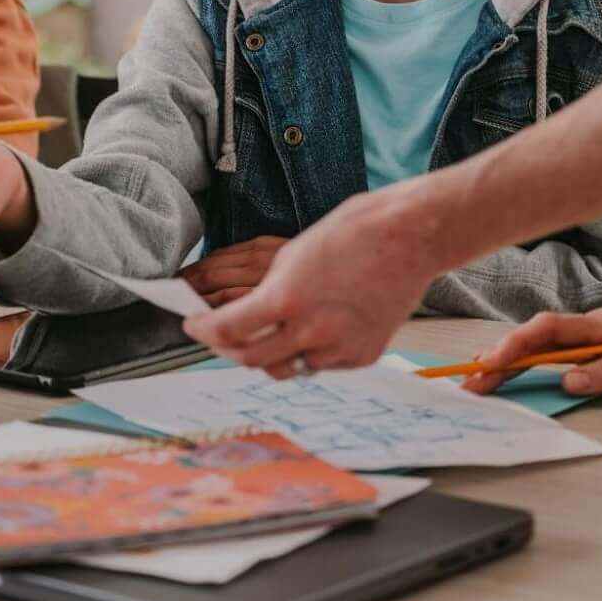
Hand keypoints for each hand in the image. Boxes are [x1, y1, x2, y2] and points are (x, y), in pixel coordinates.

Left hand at [184, 188, 438, 375]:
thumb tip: (249, 315)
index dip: (202, 331)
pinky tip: (317, 328)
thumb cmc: (352, 233)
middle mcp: (309, 331)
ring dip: (272, 354)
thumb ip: (268, 291)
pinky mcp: (362, 356)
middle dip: (228, 349)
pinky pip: (322, 364)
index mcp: (284, 299)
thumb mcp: (291, 253)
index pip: (226, 331)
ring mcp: (337, 348)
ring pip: (287, 367)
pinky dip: (310, 352)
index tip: (194, 325)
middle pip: (250, 359)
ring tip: (270, 333)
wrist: (407, 238)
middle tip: (220, 336)